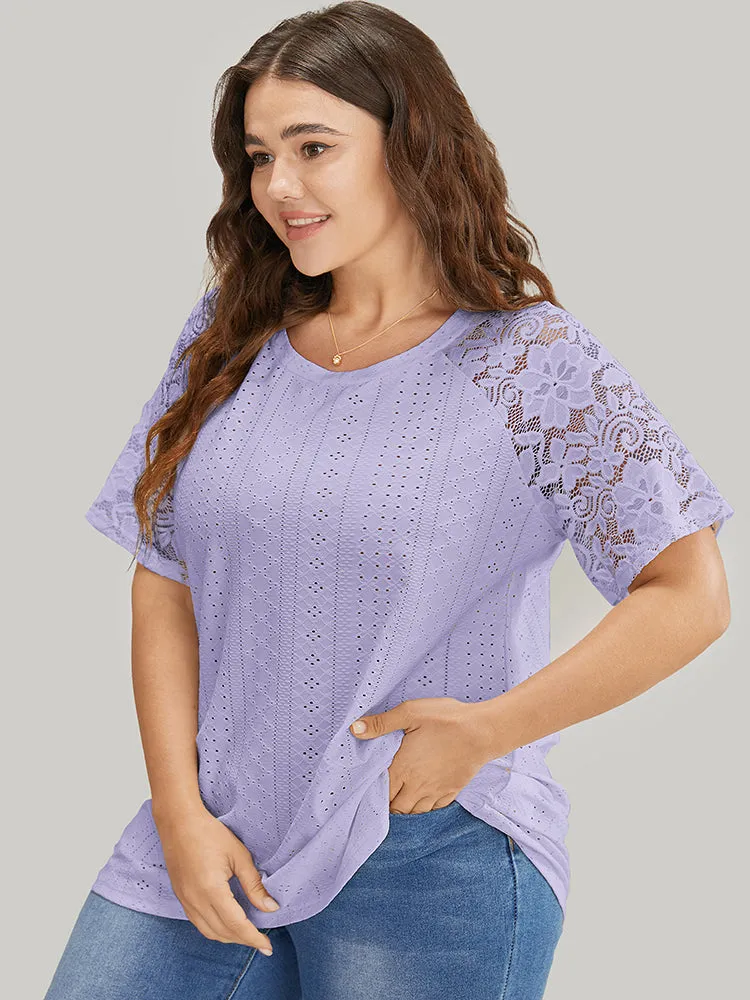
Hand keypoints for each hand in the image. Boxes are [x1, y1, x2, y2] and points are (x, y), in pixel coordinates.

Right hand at [154, 803, 277, 951]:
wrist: (178, 822)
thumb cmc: (210, 833)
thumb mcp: (238, 855)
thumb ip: (254, 885)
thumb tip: (270, 908)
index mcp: (211, 890)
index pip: (236, 925)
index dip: (253, 938)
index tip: (267, 947)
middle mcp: (195, 900)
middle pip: (222, 933)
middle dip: (243, 940)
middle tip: (262, 942)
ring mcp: (185, 900)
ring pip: (209, 932)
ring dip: (229, 937)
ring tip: (247, 935)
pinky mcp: (181, 897)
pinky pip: (198, 923)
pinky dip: (215, 930)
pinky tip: (227, 924)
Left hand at [349, 697, 493, 813]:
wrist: (482, 731)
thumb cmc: (446, 719)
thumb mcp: (411, 712)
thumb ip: (382, 723)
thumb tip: (354, 729)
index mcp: (403, 767)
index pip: (381, 791)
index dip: (372, 794)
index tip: (367, 790)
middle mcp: (417, 785)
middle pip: (396, 808)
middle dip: (387, 805)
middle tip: (382, 796)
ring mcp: (436, 791)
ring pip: (414, 812)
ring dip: (404, 810)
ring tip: (398, 802)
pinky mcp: (451, 791)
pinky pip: (433, 810)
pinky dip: (424, 810)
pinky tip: (421, 802)